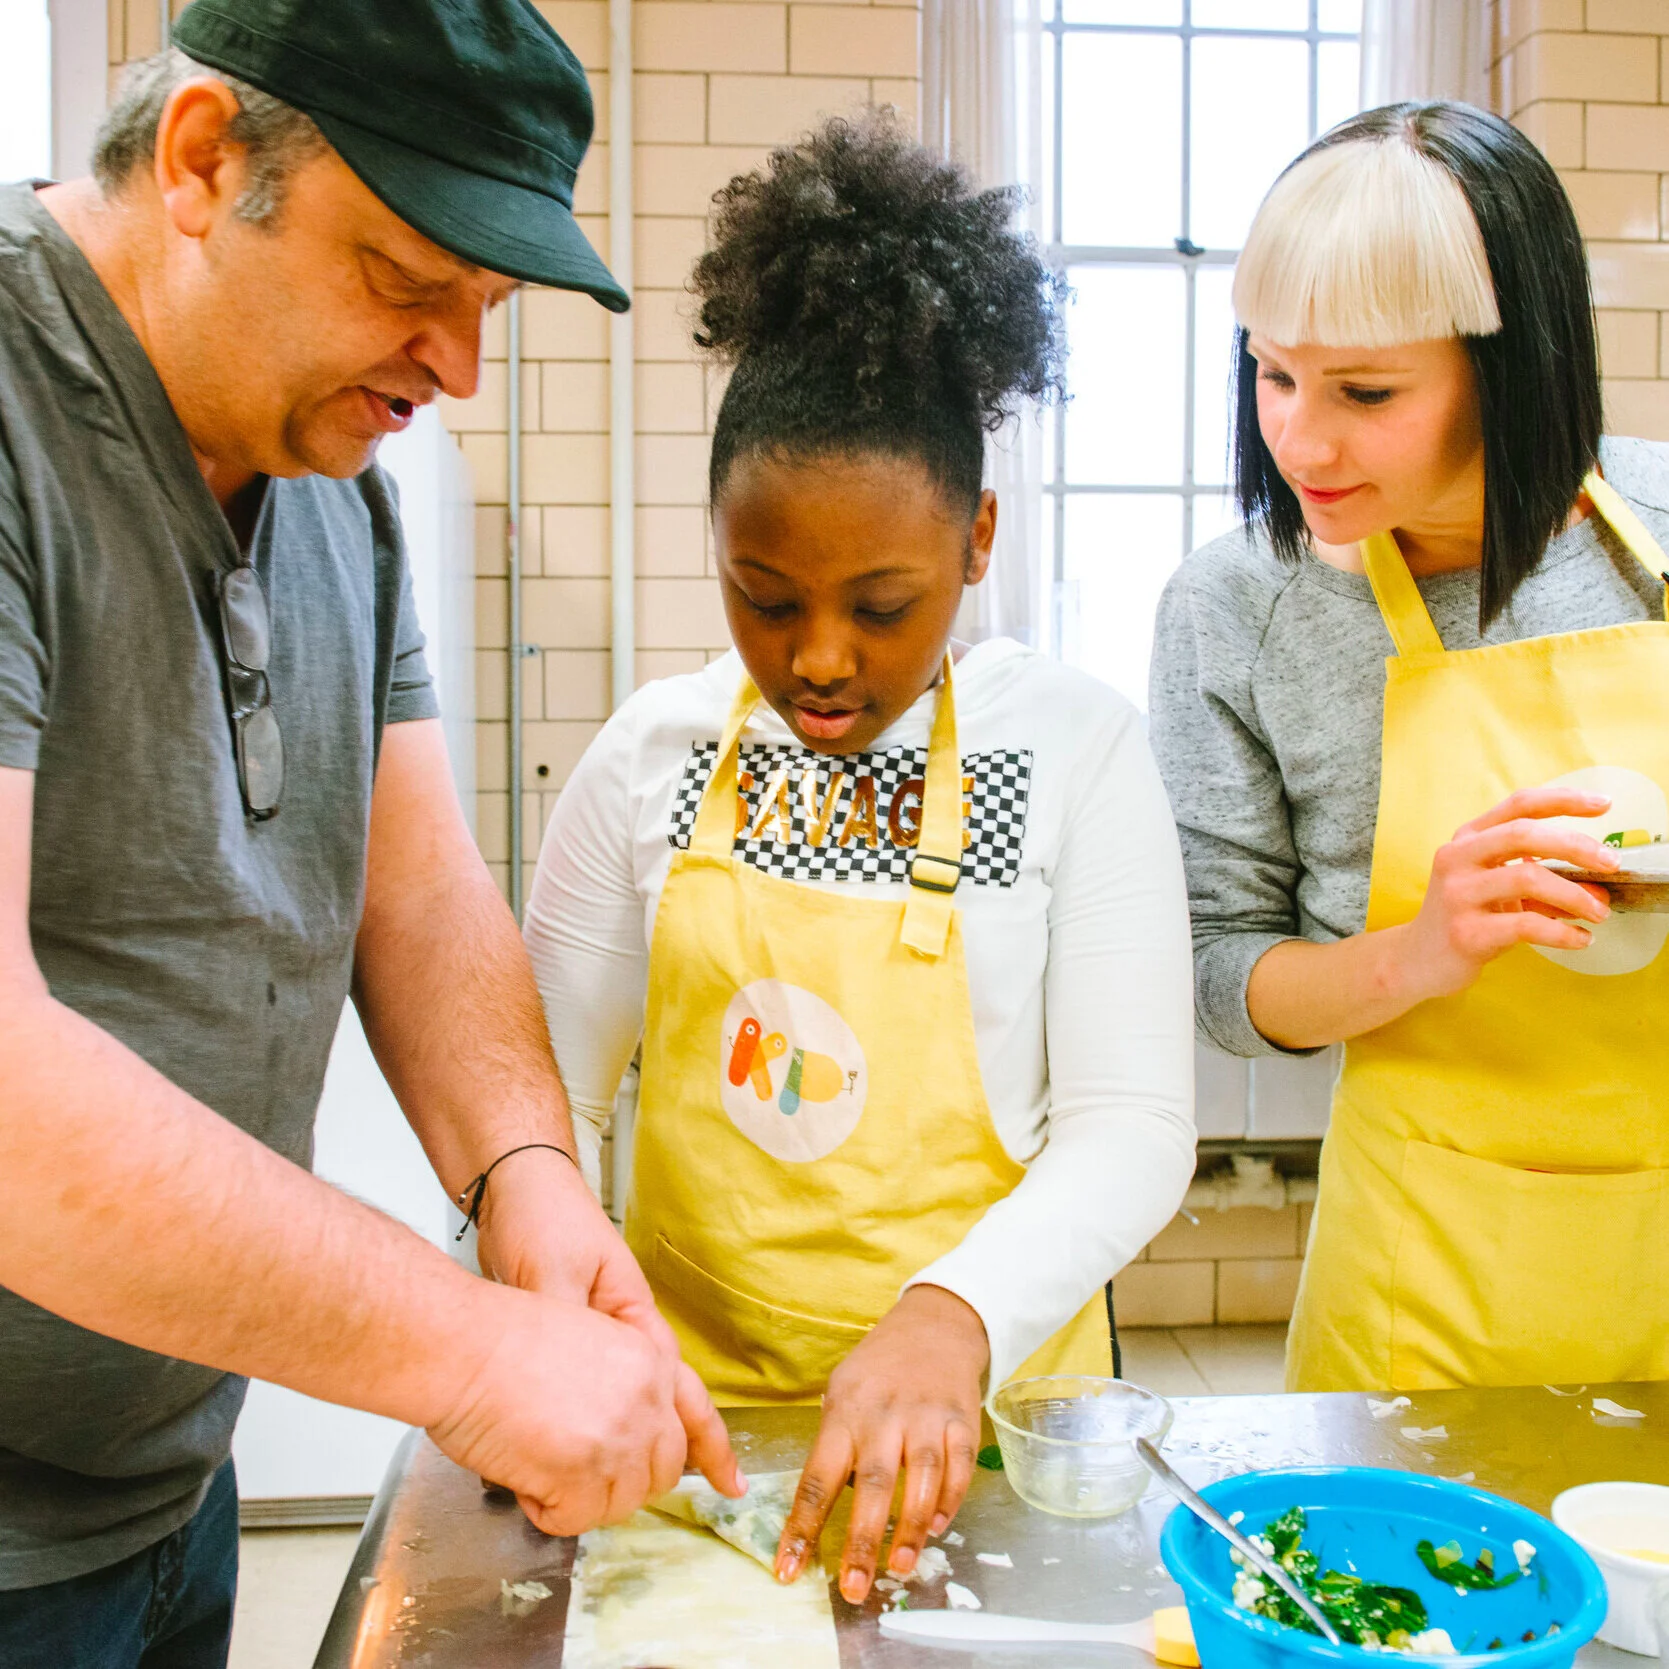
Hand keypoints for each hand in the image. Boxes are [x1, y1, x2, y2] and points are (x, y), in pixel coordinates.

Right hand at [427, 1281, 695, 1534]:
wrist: (462, 1343)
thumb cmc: (499, 1338)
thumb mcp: (586, 1342)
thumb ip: (618, 1385)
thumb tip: (616, 1435)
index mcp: (649, 1360)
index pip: (698, 1415)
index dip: (715, 1455)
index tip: (731, 1484)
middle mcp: (647, 1398)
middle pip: (661, 1471)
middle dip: (624, 1482)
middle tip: (577, 1472)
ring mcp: (621, 1436)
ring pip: (621, 1501)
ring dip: (578, 1497)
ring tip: (537, 1461)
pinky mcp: (587, 1469)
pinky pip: (577, 1520)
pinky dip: (546, 1510)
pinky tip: (522, 1475)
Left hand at [475, 1146, 742, 1498]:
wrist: (514, 1185)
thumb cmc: (543, 1218)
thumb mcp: (554, 1272)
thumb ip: (567, 1323)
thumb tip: (572, 1382)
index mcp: (634, 1318)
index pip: (675, 1390)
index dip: (701, 1438)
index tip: (729, 1479)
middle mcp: (623, 1332)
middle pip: (667, 1401)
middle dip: (691, 1446)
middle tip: (719, 1488)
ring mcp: (598, 1336)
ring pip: (635, 1401)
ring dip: (652, 1440)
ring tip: (669, 1483)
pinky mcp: (566, 1340)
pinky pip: (593, 1394)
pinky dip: (599, 1427)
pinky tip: (591, 1452)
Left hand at [774, 1285, 986, 1602]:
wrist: (934, 1325)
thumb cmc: (878, 1370)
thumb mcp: (842, 1393)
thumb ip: (834, 1445)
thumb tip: (815, 1509)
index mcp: (844, 1414)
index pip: (817, 1478)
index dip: (802, 1527)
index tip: (789, 1570)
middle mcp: (884, 1417)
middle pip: (872, 1483)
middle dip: (862, 1540)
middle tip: (853, 1589)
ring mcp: (926, 1418)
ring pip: (921, 1478)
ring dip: (910, 1528)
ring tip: (899, 1568)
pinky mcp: (962, 1420)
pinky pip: (959, 1467)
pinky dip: (951, 1501)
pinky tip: (938, 1528)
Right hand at [1390, 787, 1619, 1004]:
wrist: (1418, 961)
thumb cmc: (1466, 917)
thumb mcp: (1501, 891)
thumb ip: (1546, 884)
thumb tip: (1600, 889)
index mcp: (1467, 839)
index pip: (1519, 805)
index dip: (1564, 800)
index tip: (1604, 805)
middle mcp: (1457, 859)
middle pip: (1524, 834)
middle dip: (1577, 846)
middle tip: (1612, 864)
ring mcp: (1458, 895)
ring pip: (1528, 879)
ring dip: (1575, 895)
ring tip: (1599, 914)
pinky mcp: (1466, 933)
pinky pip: (1526, 925)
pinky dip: (1563, 932)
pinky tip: (1580, 939)